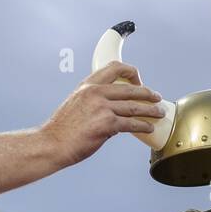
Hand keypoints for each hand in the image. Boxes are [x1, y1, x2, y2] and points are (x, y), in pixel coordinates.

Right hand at [40, 61, 163, 167]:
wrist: (52, 144)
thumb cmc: (62, 130)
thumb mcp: (76, 104)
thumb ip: (95, 102)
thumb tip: (114, 110)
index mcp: (88, 85)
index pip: (114, 67)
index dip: (130, 72)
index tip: (138, 80)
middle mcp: (95, 92)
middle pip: (130, 88)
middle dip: (147, 93)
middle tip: (156, 97)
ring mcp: (101, 108)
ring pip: (134, 106)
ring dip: (150, 110)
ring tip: (159, 112)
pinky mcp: (106, 124)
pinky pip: (131, 124)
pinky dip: (142, 126)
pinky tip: (148, 128)